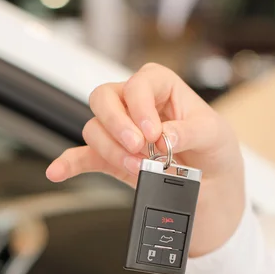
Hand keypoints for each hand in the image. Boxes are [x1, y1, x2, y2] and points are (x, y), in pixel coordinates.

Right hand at [46, 64, 244, 256]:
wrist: (214, 190)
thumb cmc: (216, 152)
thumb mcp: (216, 137)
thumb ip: (189, 131)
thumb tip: (163, 136)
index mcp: (163, 90)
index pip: (140, 83)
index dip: (141, 105)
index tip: (154, 132)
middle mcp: (137, 107)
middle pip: (106, 98)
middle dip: (117, 123)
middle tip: (138, 147)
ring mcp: (122, 134)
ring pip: (94, 128)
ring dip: (111, 149)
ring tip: (138, 169)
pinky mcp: (114, 160)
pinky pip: (83, 157)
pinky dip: (69, 164)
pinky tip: (58, 171)